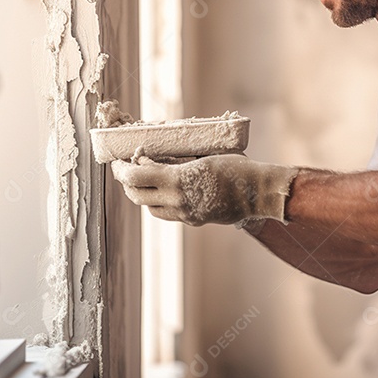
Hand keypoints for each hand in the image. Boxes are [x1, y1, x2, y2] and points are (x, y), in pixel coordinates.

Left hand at [111, 154, 297, 226]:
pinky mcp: (194, 221)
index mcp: (178, 180)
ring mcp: (186, 214)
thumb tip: (156, 156)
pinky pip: (168, 214)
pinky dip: (160, 203)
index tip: (119, 161)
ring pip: (150, 209)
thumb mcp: (205, 156)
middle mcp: (177, 200)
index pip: (135, 177)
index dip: (121, 169)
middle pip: (137, 196)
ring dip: (142, 195)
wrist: (259, 192)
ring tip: (145, 181)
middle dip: (127, 182)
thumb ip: (179, 159)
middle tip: (127, 169)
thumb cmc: (238, 168)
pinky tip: (167, 192)